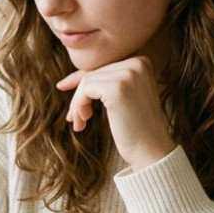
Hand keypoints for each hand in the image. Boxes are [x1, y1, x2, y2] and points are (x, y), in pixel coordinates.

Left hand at [55, 56, 174, 170]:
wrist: (151, 150)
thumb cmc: (136, 129)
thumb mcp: (123, 98)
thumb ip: (106, 82)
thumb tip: (69, 79)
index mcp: (142, 62)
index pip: (103, 66)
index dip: (80, 79)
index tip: (62, 87)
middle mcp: (137, 63)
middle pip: (94, 73)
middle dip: (79, 96)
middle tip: (74, 118)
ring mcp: (128, 74)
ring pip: (86, 81)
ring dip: (78, 104)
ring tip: (80, 122)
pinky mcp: (116, 88)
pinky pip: (85, 90)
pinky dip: (79, 106)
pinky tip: (84, 121)